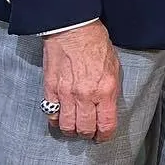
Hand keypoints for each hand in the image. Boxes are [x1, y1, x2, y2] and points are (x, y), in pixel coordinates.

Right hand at [43, 22, 120, 140]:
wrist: (73, 28)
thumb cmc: (96, 44)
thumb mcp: (114, 66)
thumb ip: (111, 90)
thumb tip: (108, 108)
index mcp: (105, 90)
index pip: (106, 125)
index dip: (105, 136)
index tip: (103, 136)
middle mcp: (86, 95)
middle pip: (85, 129)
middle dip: (88, 134)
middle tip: (89, 131)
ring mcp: (66, 94)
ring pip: (67, 126)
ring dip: (72, 129)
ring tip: (75, 125)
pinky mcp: (51, 89)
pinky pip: (51, 115)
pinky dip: (56, 120)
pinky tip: (61, 116)